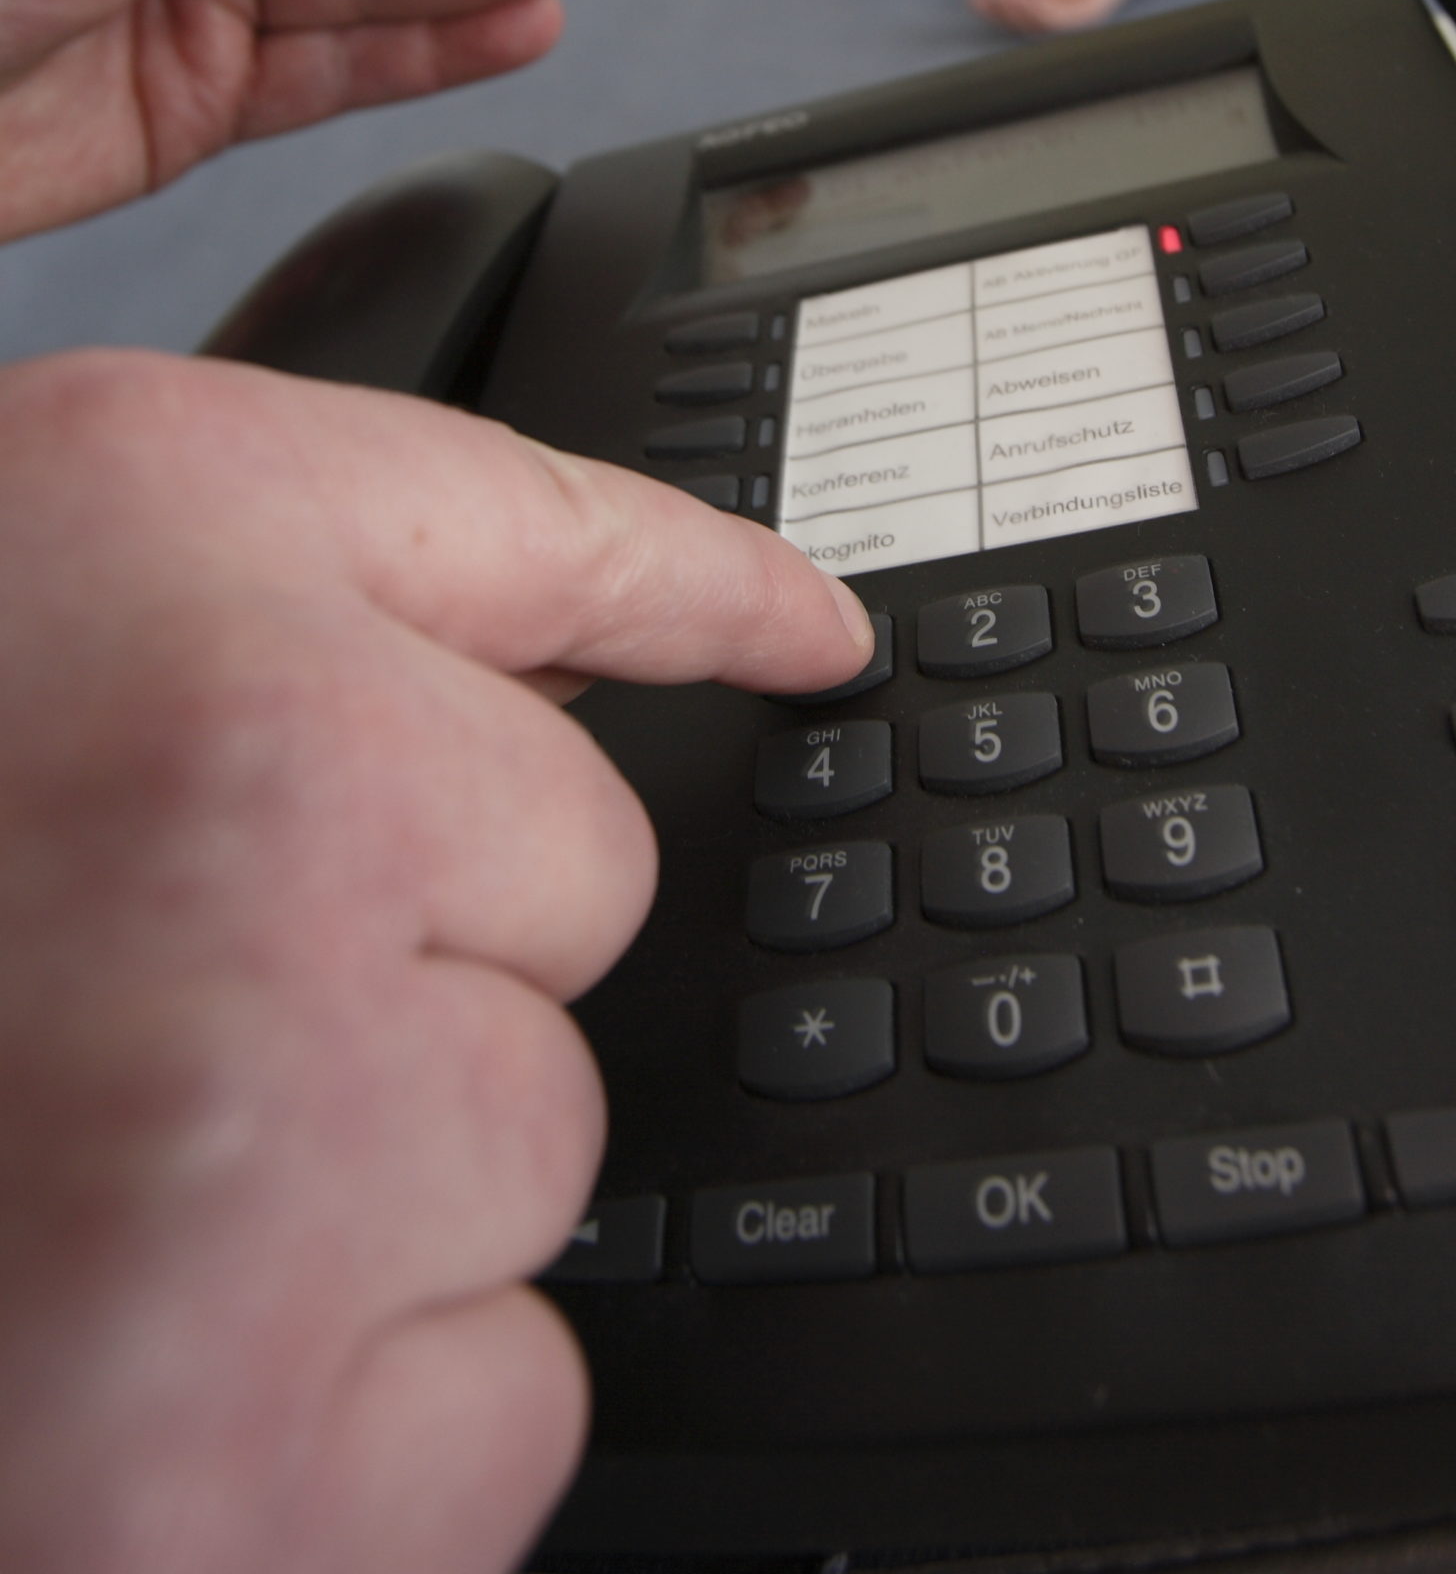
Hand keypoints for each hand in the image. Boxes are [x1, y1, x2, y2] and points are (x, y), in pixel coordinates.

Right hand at [0, 349, 870, 1573]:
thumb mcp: (48, 570)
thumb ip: (370, 565)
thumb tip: (708, 622)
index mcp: (176, 572)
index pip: (583, 595)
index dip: (656, 619)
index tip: (791, 638)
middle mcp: (246, 827)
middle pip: (566, 905)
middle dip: (393, 963)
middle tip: (119, 1013)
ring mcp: (253, 1168)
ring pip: (528, 1164)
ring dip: (357, 1199)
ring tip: (85, 1195)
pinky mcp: (241, 1492)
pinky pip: (496, 1417)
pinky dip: (346, 1434)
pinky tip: (117, 1364)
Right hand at [969, 0, 1147, 33]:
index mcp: (1050, 10)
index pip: (1016, 16)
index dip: (993, 8)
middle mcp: (1062, 19)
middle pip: (1023, 25)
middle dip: (1000, 12)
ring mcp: (1076, 18)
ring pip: (1038, 25)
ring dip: (1016, 13)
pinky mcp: (1089, 11)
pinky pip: (1059, 17)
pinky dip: (1039, 10)